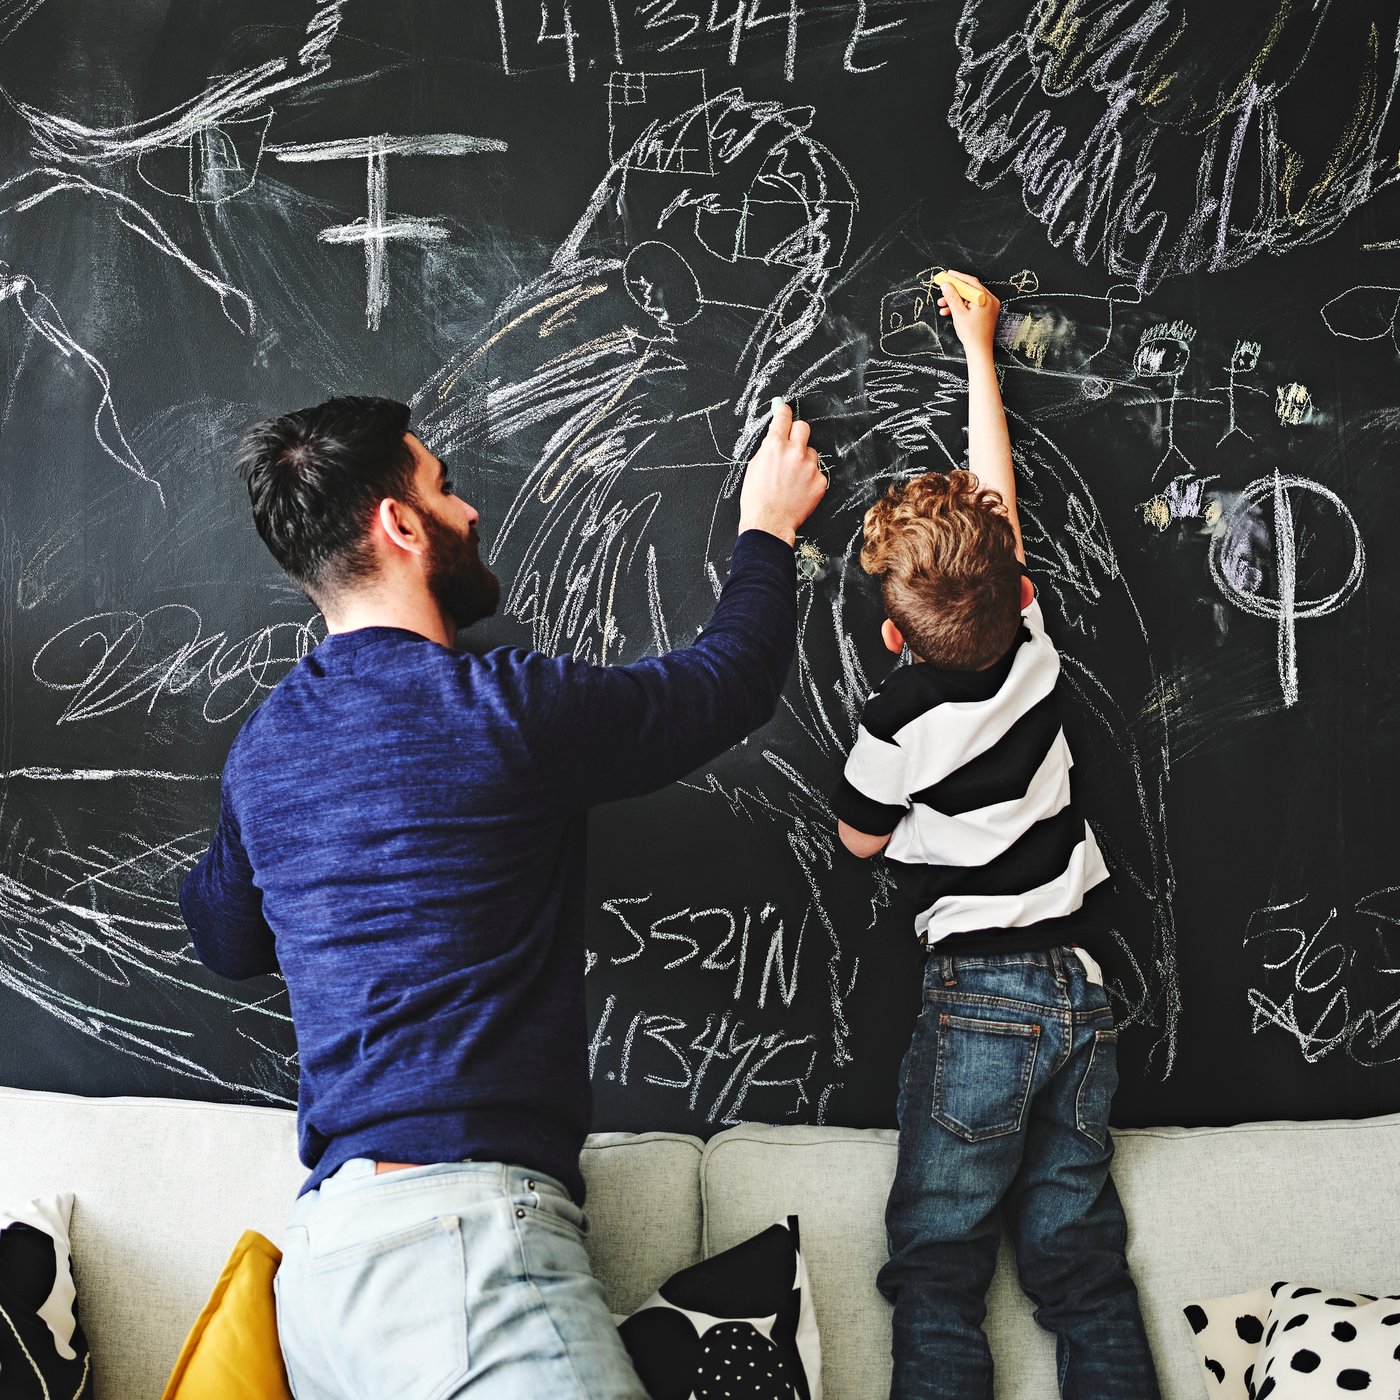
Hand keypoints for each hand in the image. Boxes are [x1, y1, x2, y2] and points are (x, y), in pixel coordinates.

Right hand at [737, 400, 826, 546]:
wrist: (769, 523)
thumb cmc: (757, 498)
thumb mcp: (755, 466)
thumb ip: (768, 447)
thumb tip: (775, 433)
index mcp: (775, 446)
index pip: (784, 417)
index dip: (784, 412)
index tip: (785, 410)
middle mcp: (794, 452)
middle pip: (803, 427)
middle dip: (797, 433)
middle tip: (792, 444)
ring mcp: (809, 467)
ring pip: (811, 452)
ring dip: (804, 460)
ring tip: (792, 478)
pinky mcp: (820, 481)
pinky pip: (817, 472)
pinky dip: (810, 479)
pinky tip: (799, 489)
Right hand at [937, 269, 999, 360]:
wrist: (979, 350)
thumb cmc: (972, 334)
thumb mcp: (959, 313)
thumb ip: (952, 297)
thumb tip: (946, 285)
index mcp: (985, 298)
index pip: (970, 282)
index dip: (957, 277)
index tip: (948, 275)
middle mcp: (990, 300)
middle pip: (970, 290)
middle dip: (954, 291)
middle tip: (943, 289)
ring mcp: (989, 307)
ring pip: (969, 298)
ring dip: (955, 300)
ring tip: (942, 305)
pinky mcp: (986, 313)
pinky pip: (972, 305)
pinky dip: (961, 306)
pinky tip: (949, 311)